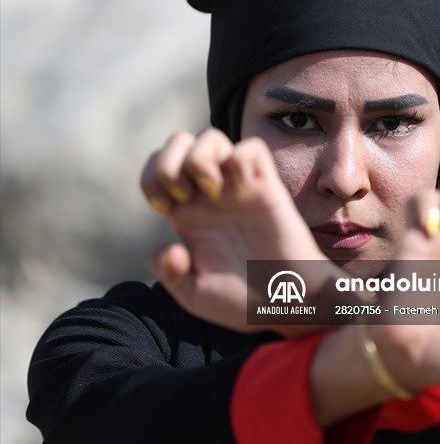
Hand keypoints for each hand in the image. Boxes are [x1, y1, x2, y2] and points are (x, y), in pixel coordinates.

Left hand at [140, 129, 334, 333]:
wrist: (285, 306)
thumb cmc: (243, 303)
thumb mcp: (195, 296)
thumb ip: (169, 275)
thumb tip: (171, 248)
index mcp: (188, 213)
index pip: (157, 169)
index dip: (152, 180)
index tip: (165, 210)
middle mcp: (210, 195)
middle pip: (179, 142)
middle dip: (169, 160)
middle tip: (183, 195)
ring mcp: (238, 188)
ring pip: (212, 137)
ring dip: (201, 157)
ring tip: (211, 190)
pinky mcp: (267, 188)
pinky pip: (252, 148)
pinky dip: (240, 160)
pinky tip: (240, 189)